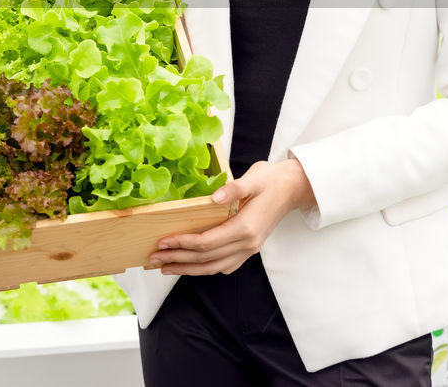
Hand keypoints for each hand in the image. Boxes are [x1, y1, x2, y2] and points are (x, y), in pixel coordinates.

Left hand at [147, 159, 313, 275]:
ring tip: (165, 267)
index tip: (162, 242)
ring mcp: (249, 249)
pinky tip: (190, 266)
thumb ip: (234, 189)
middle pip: (206, 258)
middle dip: (178, 259)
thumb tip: (214, 198)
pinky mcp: (249, 249)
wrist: (293, 188)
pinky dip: (204, 268)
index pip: (207, 242)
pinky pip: (224, 265)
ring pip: (214, 267)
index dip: (183, 244)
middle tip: (154, 258)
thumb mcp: (254, 178)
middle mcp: (248, 244)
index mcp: (246, 228)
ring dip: (188, 269)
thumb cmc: (271, 180)